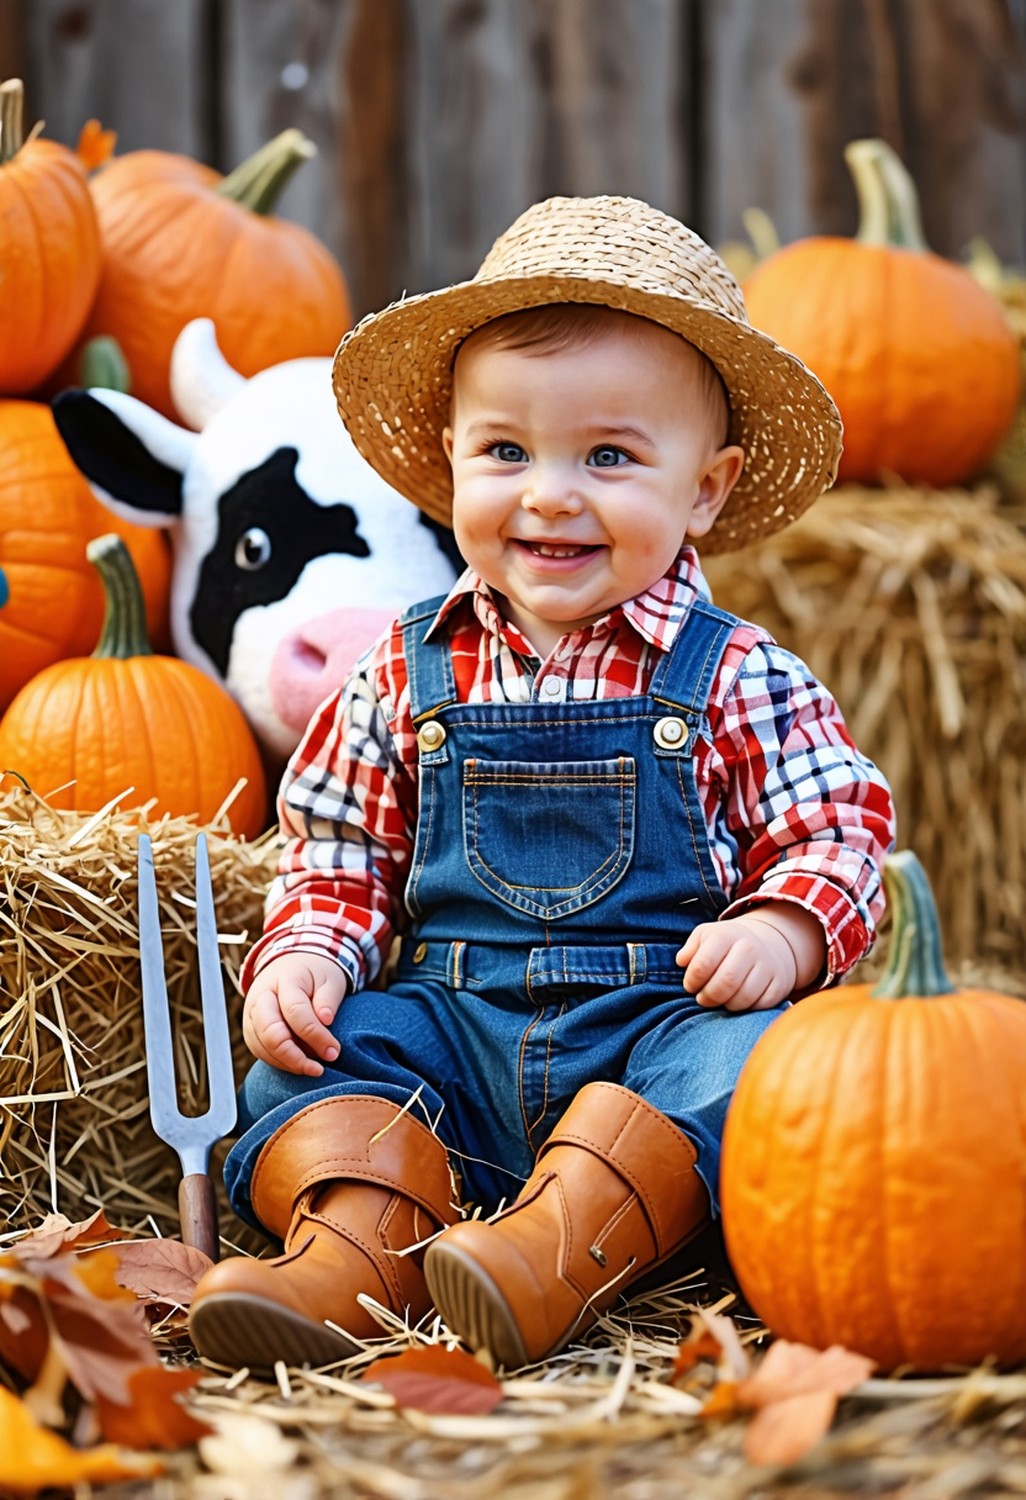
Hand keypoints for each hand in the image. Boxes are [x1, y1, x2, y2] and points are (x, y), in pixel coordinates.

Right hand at [242, 954, 349, 1075]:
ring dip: (288, 1063)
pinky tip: (299, 1064)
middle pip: (270, 1033)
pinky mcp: (250, 1029)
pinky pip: (260, 1051)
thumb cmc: (315, 975)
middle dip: (295, 1057)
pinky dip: (279, 1062)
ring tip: (313, 1068)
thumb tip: (326, 1020)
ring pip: (262, 1046)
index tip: (334, 1051)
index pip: (296, 1011)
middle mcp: (261, 996)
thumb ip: (328, 999)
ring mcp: (251, 1014)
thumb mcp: (330, 979)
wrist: (291, 966)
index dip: (315, 1035)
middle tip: (319, 1069)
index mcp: (285, 979)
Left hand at [676, 905, 826, 1012]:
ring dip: (726, 1005)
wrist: (764, 945)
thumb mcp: (704, 937)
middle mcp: (749, 947)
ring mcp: (767, 965)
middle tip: (702, 999)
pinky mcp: (779, 983)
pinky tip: (737, 1001)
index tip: (690, 986)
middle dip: (709, 997)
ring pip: (744, 996)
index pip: (703, 964)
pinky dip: (746, 1009)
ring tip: (720, 1001)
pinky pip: (761, 1005)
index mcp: (726, 934)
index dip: (692, 981)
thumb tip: (682, 962)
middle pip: (726, 982)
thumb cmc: (725, 945)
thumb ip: (689, 948)